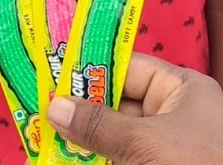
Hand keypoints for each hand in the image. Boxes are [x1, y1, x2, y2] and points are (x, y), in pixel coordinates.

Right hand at [45, 53, 222, 164]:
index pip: (128, 67)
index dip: (90, 68)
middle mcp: (173, 115)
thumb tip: (55, 106)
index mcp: (182, 91)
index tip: (51, 71)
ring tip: (43, 132)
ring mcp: (164, 147)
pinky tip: (65, 155)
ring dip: (81, 136)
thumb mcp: (146, 142)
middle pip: (116, 102)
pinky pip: (117, 157)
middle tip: (40, 105)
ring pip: (113, 134)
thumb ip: (98, 124)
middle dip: (79, 106)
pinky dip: (94, 156)